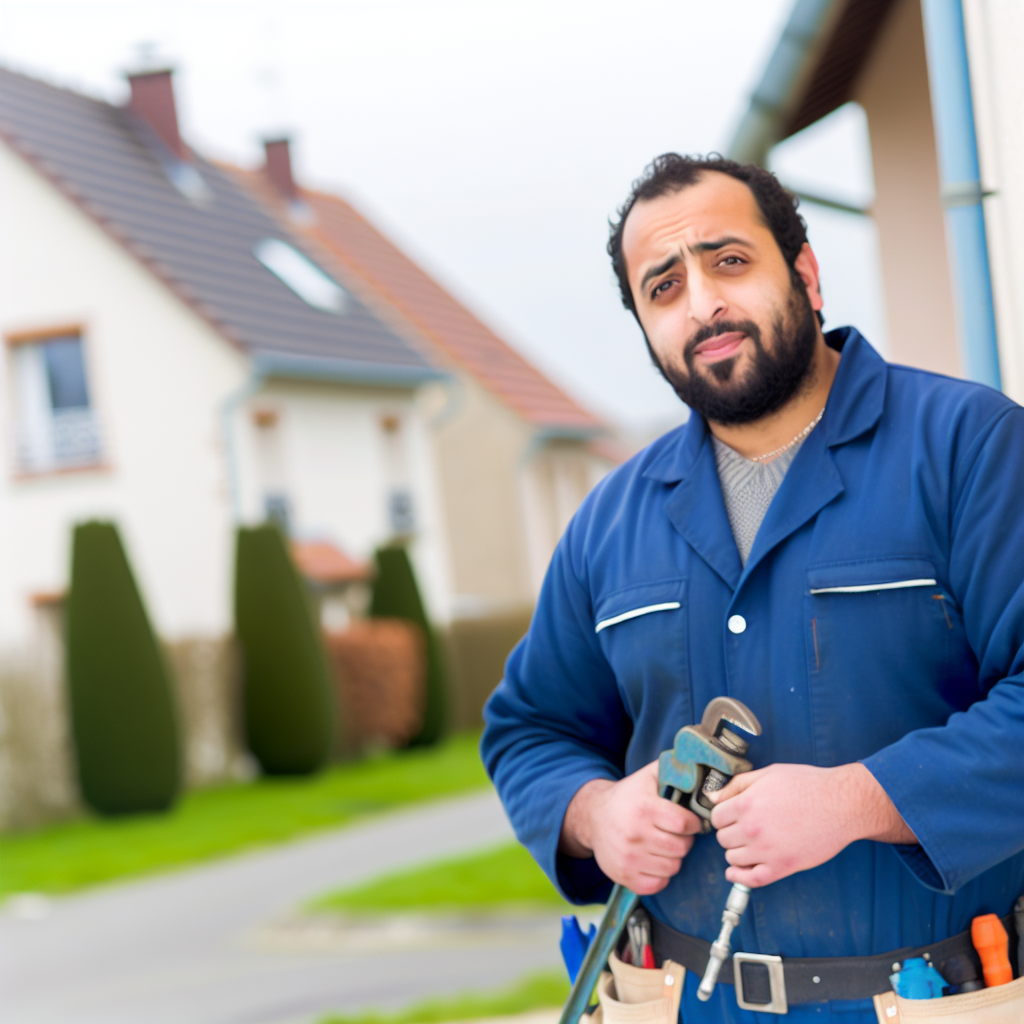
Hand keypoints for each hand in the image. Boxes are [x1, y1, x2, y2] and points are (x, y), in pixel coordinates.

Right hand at [560, 761, 702, 894]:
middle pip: (681, 848)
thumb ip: (672, 768)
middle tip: (676, 834)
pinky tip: (655, 861)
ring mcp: (629, 858)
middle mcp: (635, 834)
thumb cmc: (627, 797)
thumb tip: (697, 762)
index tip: (689, 822)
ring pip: (672, 867)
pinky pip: (658, 884)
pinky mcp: (624, 875)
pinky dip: (661, 875)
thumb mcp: (646, 777)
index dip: (692, 823)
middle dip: (684, 841)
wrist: (592, 817)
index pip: (684, 823)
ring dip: (673, 858)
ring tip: (665, 846)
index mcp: (644, 808)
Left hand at [709, 762, 916, 887]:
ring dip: (736, 852)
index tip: (731, 815)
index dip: (723, 815)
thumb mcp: (768, 774)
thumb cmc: (807, 785)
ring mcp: (767, 850)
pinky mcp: (783, 867)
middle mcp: (752, 829)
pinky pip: (751, 880)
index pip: (716, 817)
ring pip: (733, 858)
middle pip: (723, 838)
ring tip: (748, 844)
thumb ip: (737, 785)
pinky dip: (738, 878)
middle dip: (730, 832)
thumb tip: (713, 798)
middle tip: (742, 827)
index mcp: (746, 803)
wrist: (842, 804)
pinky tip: (735, 872)